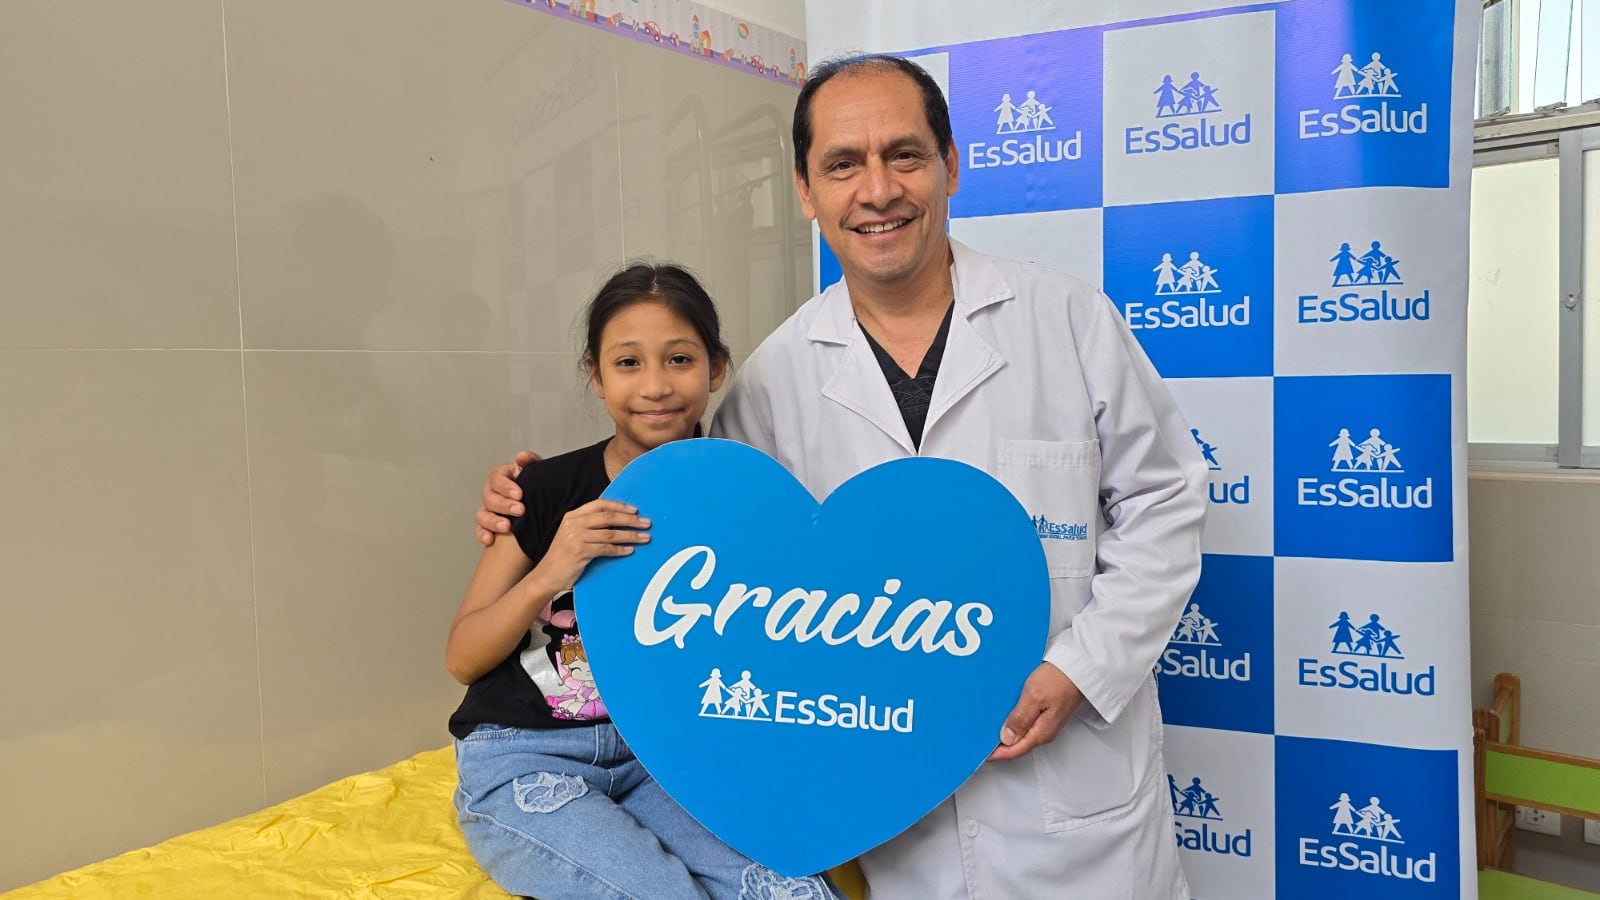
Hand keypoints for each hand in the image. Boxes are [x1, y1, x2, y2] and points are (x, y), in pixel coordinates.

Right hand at [476, 451, 539, 545]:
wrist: (542, 505)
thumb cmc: (536, 486)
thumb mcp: (536, 471)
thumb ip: (530, 461)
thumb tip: (522, 457)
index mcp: (502, 477)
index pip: (496, 477)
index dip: (506, 486)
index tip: (520, 494)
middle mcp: (492, 493)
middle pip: (489, 497)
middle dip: (504, 505)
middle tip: (520, 510)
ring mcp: (489, 510)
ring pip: (482, 515)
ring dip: (493, 521)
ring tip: (507, 526)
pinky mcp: (489, 527)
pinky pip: (480, 530)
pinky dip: (483, 534)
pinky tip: (490, 539)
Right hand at [530, 499, 650, 594]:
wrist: (547, 575)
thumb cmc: (563, 555)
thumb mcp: (572, 534)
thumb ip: (589, 525)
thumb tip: (617, 520)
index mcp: (573, 516)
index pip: (600, 504)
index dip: (619, 506)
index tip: (635, 510)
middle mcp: (574, 523)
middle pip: (608, 517)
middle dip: (630, 519)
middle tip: (646, 523)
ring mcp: (576, 537)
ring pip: (610, 533)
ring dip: (630, 535)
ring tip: (644, 538)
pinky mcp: (580, 552)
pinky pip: (606, 548)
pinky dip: (620, 549)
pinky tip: (630, 550)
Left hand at [989, 663, 1082, 761]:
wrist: (1078, 669)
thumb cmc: (1059, 679)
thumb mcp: (1034, 697)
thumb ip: (1020, 719)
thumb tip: (1005, 738)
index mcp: (1041, 733)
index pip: (1014, 751)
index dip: (995, 753)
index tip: (980, 750)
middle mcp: (1043, 732)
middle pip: (1016, 745)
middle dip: (998, 745)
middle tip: (980, 740)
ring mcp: (1045, 724)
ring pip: (1020, 734)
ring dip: (1004, 732)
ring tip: (987, 727)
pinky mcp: (1045, 714)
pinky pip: (1025, 723)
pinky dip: (1013, 722)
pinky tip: (1004, 714)